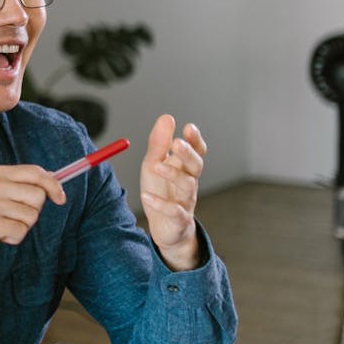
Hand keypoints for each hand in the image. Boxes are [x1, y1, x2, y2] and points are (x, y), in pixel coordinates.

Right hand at [0, 165, 65, 279]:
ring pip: (31, 216)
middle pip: (38, 196)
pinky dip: (13, 238)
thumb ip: (15, 184)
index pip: (35, 172)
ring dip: (21, 227)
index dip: (53, 185)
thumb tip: (51, 181)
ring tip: (0, 226)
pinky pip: (20, 232)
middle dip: (32, 211)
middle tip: (13, 216)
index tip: (60, 198)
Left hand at [139, 114, 206, 270]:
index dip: (195, 140)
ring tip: (155, 166)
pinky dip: (160, 204)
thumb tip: (167, 117)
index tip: (189, 127)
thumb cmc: (160, 191)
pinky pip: (174, 211)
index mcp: (184, 167)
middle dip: (188, 154)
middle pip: (196, 166)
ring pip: (187, 186)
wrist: (163, 227)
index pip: (196, 151)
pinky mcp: (179, 219)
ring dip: (172, 174)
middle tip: (177, 143)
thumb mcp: (154, 164)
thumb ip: (159, 143)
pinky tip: (146, 197)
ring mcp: (186, 201)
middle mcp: (189, 182)